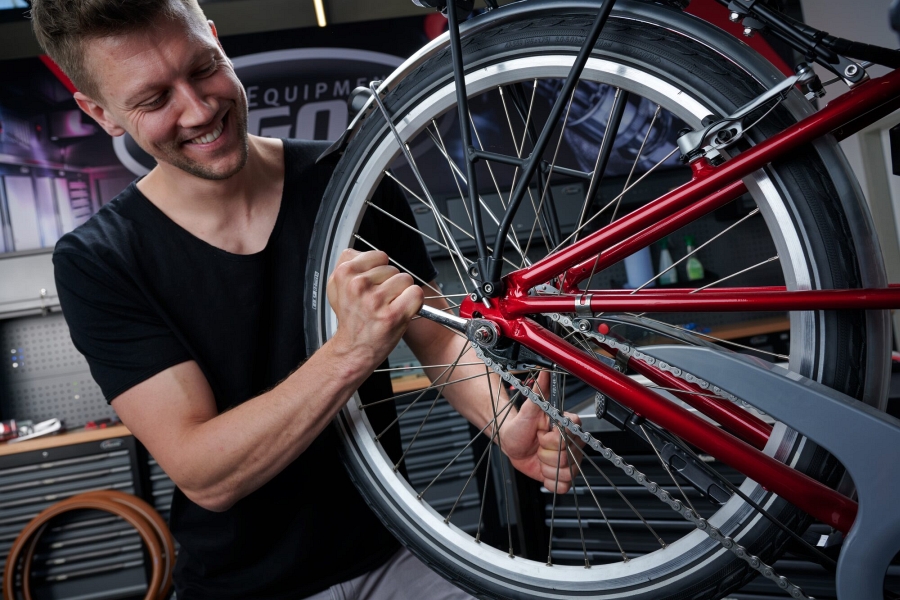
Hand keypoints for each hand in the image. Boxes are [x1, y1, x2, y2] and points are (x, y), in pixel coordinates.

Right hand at [326, 249, 423, 370]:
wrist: (354, 348)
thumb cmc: (351, 318)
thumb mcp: (337, 286)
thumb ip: (349, 263)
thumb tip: (367, 253)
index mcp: (345, 274)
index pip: (379, 256)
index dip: (380, 270)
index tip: (373, 284)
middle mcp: (358, 285)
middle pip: (393, 269)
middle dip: (390, 283)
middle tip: (378, 301)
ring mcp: (375, 300)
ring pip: (405, 280)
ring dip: (401, 293)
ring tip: (387, 307)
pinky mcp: (392, 315)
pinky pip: (416, 293)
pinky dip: (414, 302)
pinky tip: (400, 310)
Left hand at [496, 374, 583, 493]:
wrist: (512, 443)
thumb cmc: (520, 426)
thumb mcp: (527, 410)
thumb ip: (538, 392)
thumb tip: (543, 372)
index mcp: (569, 427)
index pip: (571, 437)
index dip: (553, 439)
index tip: (542, 433)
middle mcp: (573, 444)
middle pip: (568, 458)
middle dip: (546, 453)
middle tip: (537, 444)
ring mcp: (571, 460)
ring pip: (566, 473)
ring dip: (546, 466)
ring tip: (539, 455)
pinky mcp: (564, 476)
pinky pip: (563, 486)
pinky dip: (549, 480)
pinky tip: (542, 468)